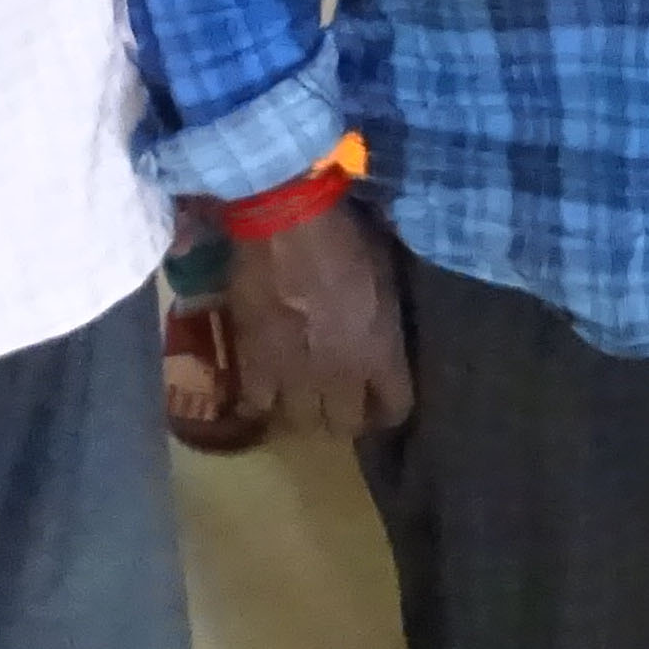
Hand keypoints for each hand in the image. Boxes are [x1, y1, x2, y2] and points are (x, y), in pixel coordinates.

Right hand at [223, 200, 413, 438]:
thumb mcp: (387, 278)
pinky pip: (255, 405)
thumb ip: (384, 320)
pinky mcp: (252, 364)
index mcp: (380, 354)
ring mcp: (293, 376)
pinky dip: (259, 402)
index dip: (389, 407)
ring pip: (300, 423)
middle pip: (345, 425)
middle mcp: (340, 377)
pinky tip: (264, 388)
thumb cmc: (345, 237)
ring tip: (301, 395)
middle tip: (341, 397)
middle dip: (346, 415)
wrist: (286, 223)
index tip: (383, 397)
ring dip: (303, 411)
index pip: (395, 408)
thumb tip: (379, 335)